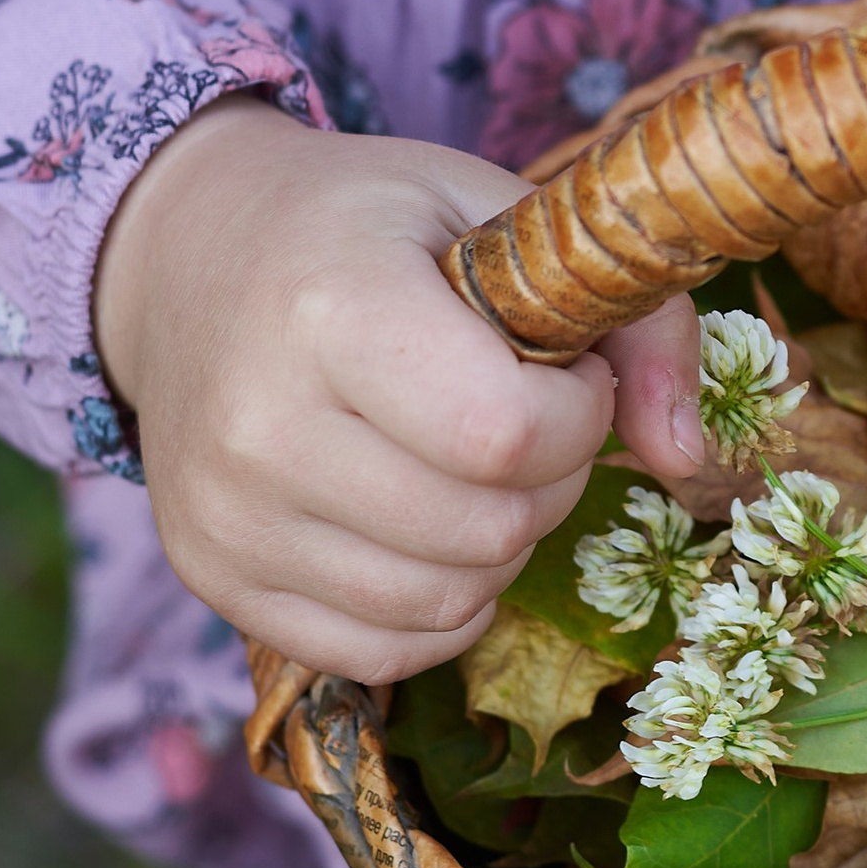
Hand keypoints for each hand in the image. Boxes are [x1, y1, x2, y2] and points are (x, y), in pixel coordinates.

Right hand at [93, 97, 712, 678]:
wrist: (182, 254)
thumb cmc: (366, 227)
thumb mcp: (501, 215)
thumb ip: (634, 322)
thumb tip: (684, 460)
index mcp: (332, 309)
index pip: (506, 434)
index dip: (576, 418)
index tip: (564, 376)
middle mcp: (261, 424)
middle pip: (485, 527)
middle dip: (547, 480)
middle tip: (520, 418)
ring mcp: (228, 516)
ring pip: (444, 602)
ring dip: (498, 546)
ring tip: (468, 465)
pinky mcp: (213, 577)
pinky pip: (381, 652)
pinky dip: (438, 607)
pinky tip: (424, 525)